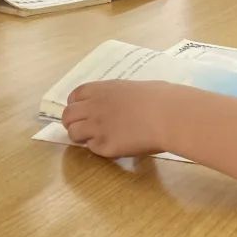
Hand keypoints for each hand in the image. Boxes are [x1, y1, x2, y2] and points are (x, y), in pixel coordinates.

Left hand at [62, 80, 181, 157]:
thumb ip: (120, 96)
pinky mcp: (104, 146)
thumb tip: (124, 103)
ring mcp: (97, 127)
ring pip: (73, 134)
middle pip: (68, 116)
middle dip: (72, 123)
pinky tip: (114, 146)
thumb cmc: (161, 97)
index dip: (76, 105)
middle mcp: (94, 106)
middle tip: (82, 129)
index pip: (74, 96)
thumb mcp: (134, 88)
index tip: (83, 112)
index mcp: (102, 89)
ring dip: (81, 137)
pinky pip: (92, 148)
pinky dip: (99, 148)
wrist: (169, 115)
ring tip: (96, 139)